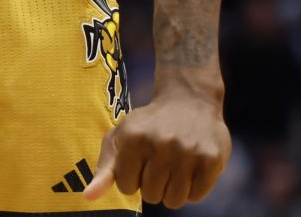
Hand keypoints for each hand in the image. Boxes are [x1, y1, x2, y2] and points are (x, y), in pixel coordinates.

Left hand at [85, 90, 230, 207]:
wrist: (189, 99)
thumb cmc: (148, 125)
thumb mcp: (121, 138)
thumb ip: (104, 169)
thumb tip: (88, 197)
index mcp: (133, 138)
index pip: (127, 188)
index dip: (133, 177)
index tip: (140, 159)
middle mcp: (161, 144)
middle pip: (152, 196)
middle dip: (154, 184)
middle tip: (160, 160)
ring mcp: (188, 152)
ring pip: (175, 200)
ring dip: (173, 189)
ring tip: (175, 165)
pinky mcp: (211, 159)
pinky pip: (196, 196)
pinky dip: (193, 188)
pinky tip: (191, 165)